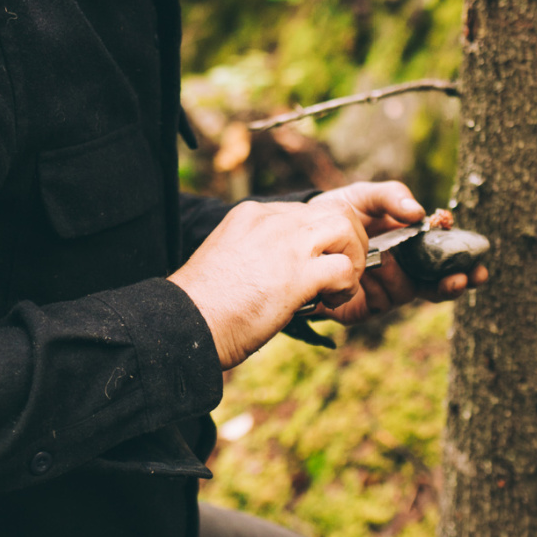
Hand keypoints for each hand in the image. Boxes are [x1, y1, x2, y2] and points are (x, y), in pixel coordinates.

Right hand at [169, 198, 368, 368]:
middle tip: (341, 274)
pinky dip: (346, 288)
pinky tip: (329, 303)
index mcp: (252, 215)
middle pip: (333, 211)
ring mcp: (284, 243)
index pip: (306, 212)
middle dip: (348, 242)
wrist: (183, 325)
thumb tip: (291, 274)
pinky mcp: (295, 274)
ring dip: (353, 259)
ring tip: (339, 287)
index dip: (322, 239)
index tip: (318, 265)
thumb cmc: (202, 306)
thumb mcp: (232, 262)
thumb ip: (261, 255)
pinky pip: (344, 269)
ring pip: (345, 229)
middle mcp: (270, 220)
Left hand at [302, 182, 489, 326]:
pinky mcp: (365, 306)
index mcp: (413, 245)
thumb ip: (392, 197)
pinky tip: (364, 272)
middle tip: (461, 280)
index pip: (447, 258)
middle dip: (453, 285)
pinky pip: (382, 301)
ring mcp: (385, 290)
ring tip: (382, 258)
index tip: (478, 267)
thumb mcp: (365, 195)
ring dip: (400, 274)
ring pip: (408, 291)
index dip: (466, 265)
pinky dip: (376, 285)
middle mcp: (405, 270)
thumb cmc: (337, 212)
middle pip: (438, 287)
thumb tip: (419, 212)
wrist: (300, 234)